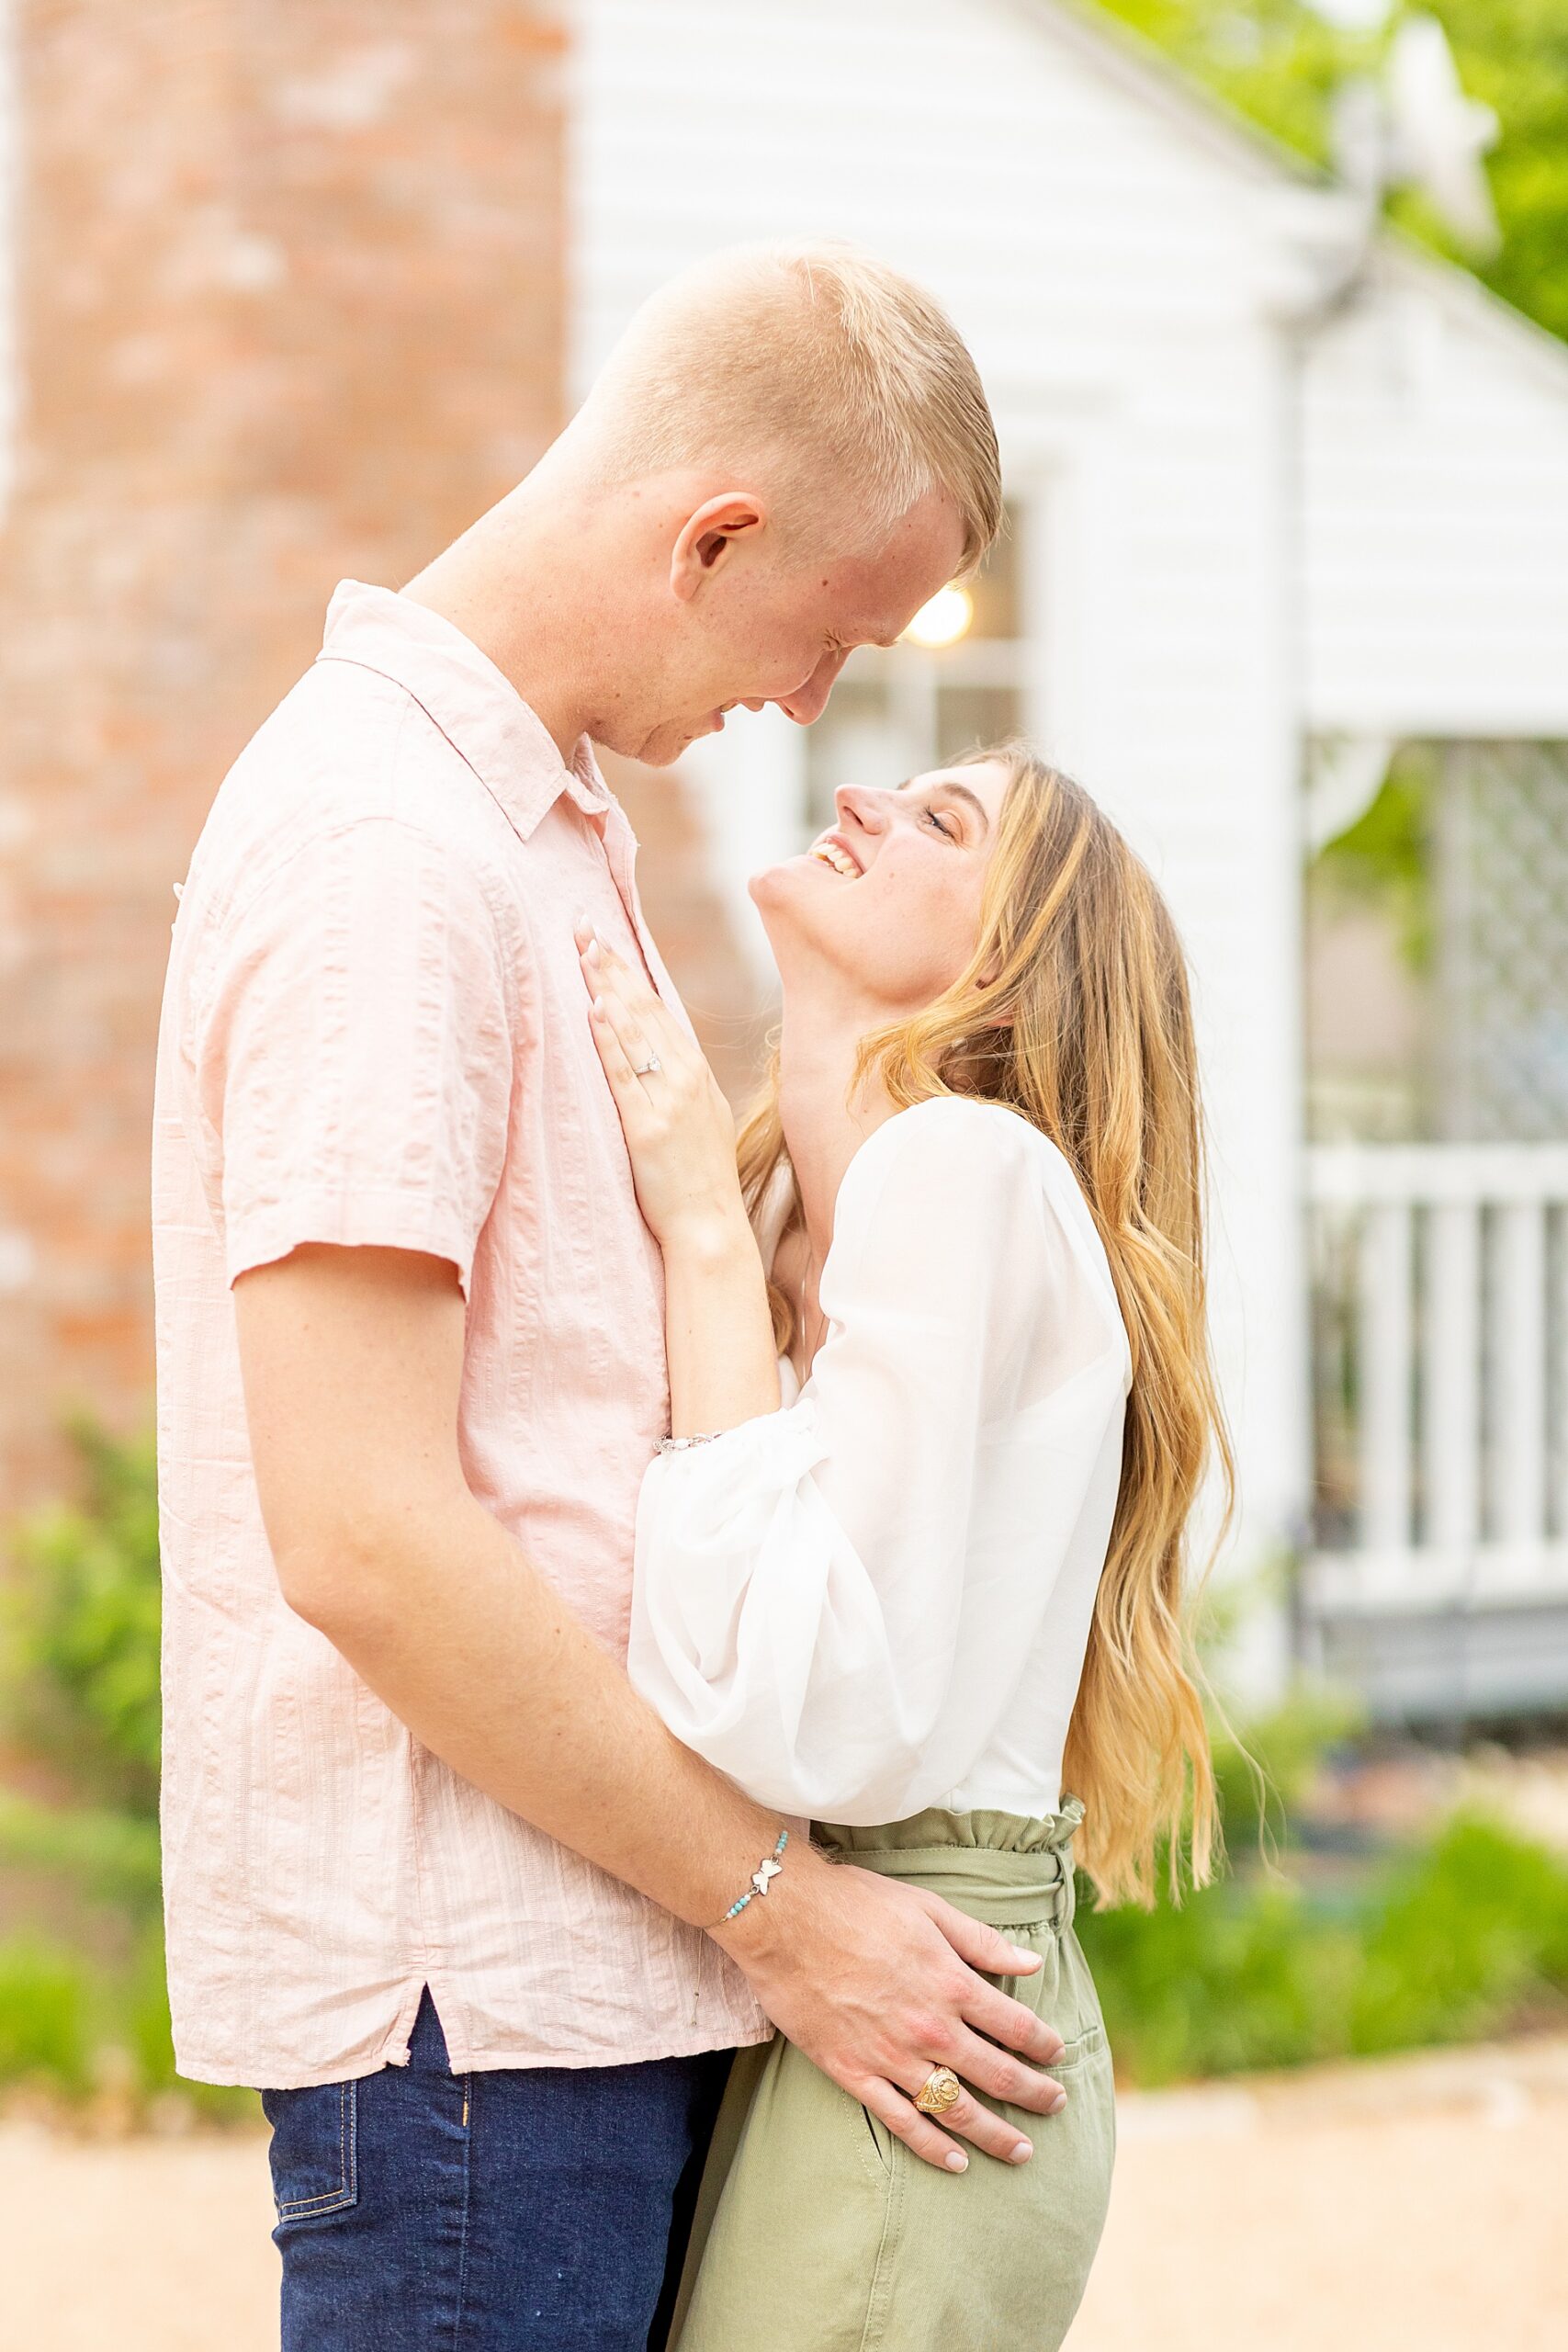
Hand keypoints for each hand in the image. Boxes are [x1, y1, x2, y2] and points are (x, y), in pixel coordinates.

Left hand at [575, 922, 746, 1251]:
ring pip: (633, 1032)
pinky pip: (624, 1074)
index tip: (604, 940)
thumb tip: (655, 1056)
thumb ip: (680, 1084)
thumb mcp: (701, 1119)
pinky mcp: (646, 1127)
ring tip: (582, 951)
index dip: (628, 973)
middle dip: (611, 966)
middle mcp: (686, 1078)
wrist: (710, 1227)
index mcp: (697, 1073)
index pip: (658, 1009)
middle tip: (583, 927)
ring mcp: (668, 1100)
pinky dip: (610, 1038)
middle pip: (644, 1009)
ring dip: (606, 988)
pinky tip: (595, 1008)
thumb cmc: (701, 1180)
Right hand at [713, 1847, 1067, 2173]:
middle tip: (1055, 2105)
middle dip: (1033, 2095)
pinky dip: (932, 2147)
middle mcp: (929, 2028)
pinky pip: (900, 2122)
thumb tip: (1031, 1964)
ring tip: (1019, 2150)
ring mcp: (890, 2056)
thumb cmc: (856, 1903)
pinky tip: (956, 2162)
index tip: (1057, 2055)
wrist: (783, 1920)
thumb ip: (982, 1941)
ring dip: (994, 2134)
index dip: (1044, 2045)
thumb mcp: (928, 1909)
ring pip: (956, 2109)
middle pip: (997, 2075)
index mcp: (951, 1983)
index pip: (1016, 2026)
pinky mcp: (853, 2073)